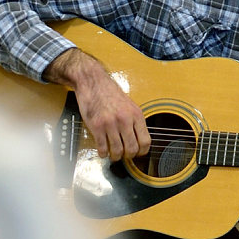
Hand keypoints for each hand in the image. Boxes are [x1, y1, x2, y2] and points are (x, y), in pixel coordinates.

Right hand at [48, 48, 147, 162]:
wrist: (93, 81)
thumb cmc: (109, 92)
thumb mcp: (129, 105)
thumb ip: (134, 121)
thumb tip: (138, 139)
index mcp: (136, 114)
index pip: (145, 141)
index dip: (142, 152)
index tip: (137, 153)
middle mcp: (125, 119)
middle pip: (132, 149)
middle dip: (128, 156)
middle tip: (124, 155)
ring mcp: (110, 123)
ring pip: (117, 151)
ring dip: (115, 156)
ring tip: (113, 154)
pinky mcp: (97, 126)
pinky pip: (102, 147)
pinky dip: (103, 153)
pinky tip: (103, 152)